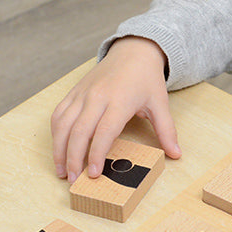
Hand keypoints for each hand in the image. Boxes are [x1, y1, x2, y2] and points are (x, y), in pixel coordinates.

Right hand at [50, 37, 180, 182]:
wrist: (133, 51)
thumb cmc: (146, 79)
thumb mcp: (160, 103)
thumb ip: (166, 130)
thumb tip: (176, 154)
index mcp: (119, 101)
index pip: (103, 132)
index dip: (96, 154)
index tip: (94, 174)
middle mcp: (97, 97)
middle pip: (79, 131)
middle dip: (74, 158)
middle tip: (74, 180)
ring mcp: (82, 94)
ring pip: (63, 124)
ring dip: (59, 149)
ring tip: (62, 170)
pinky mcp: (74, 92)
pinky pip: (59, 113)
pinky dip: (55, 132)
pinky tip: (58, 148)